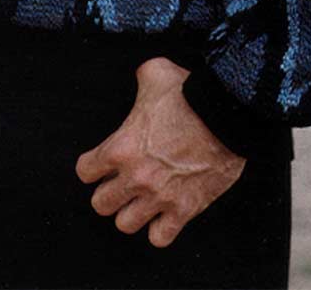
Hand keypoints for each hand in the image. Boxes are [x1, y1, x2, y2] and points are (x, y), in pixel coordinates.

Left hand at [75, 55, 245, 247]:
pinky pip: (160, 238)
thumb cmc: (190, 95)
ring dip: (131, 212)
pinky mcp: (184, 210)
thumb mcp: (156, 73)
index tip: (102, 164)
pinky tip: (164, 215)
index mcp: (121, 147)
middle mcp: (135, 177)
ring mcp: (159, 197)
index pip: (85, 171)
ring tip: (141, 201)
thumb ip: (141, 77)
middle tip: (121, 183)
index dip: (92, 166)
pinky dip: (160, 229)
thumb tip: (142, 76)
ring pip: (126, 224)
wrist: (225, 115)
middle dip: (109, 192)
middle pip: (101, 204)